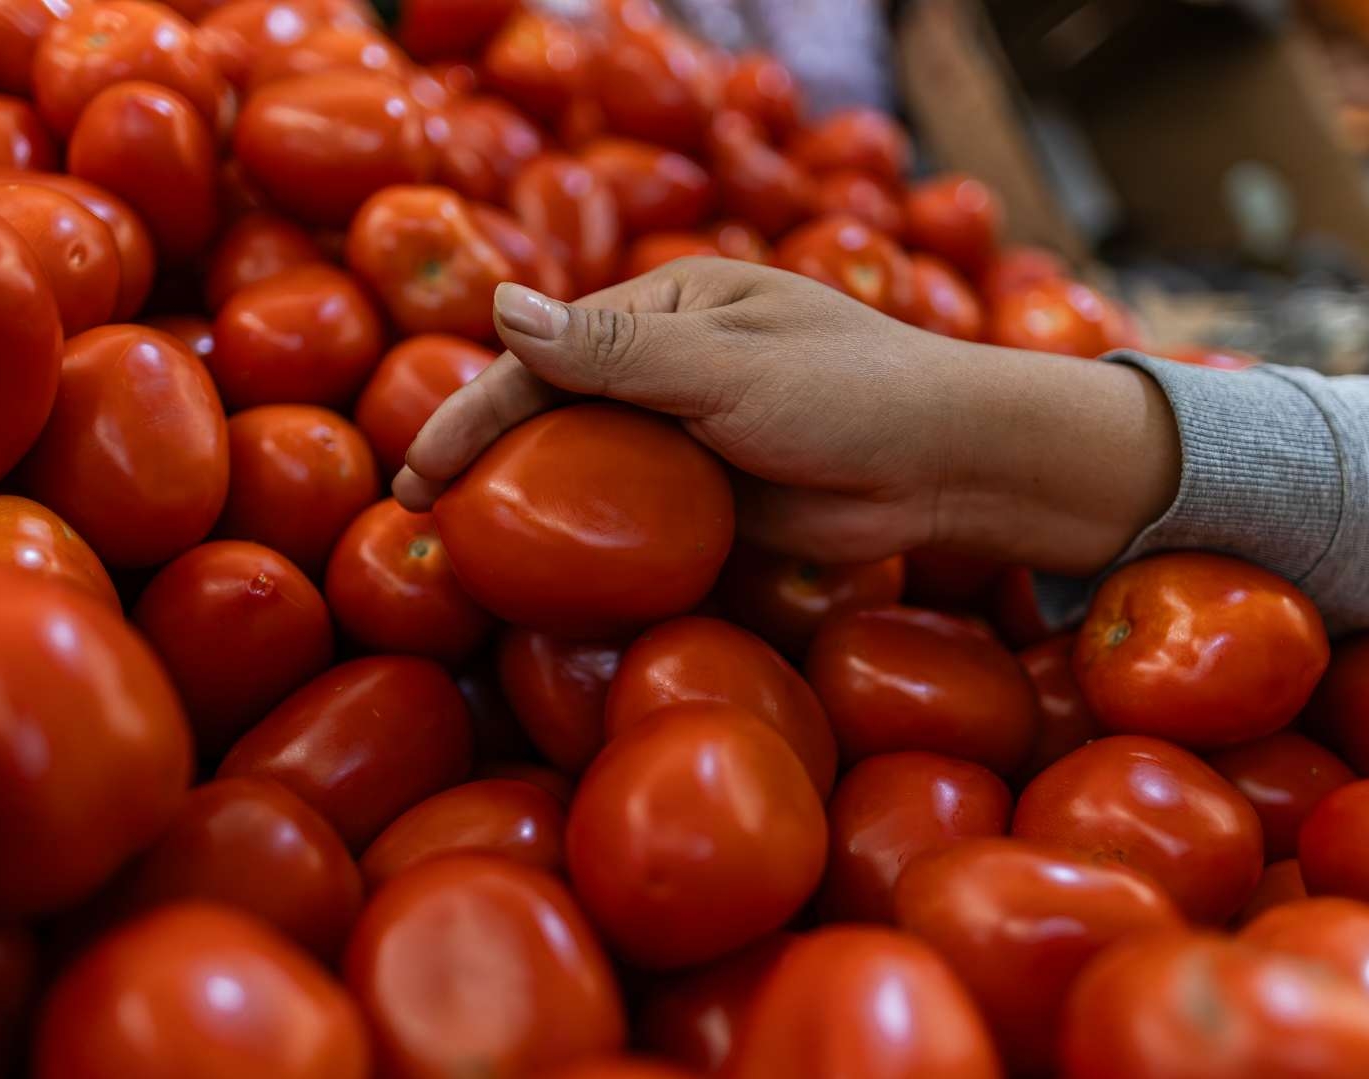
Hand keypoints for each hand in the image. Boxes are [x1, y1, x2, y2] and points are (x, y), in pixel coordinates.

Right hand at [395, 259, 1179, 574]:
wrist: (951, 466)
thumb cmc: (852, 392)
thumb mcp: (727, 369)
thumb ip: (614, 352)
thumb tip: (500, 307)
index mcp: (668, 309)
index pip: (549, 354)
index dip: (475, 408)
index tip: (420, 469)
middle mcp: (667, 366)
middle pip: (554, 410)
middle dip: (482, 456)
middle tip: (417, 515)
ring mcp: (687, 435)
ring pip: (586, 467)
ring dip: (526, 503)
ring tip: (459, 554)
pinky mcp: (711, 498)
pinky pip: (632, 516)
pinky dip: (586, 539)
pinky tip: (544, 576)